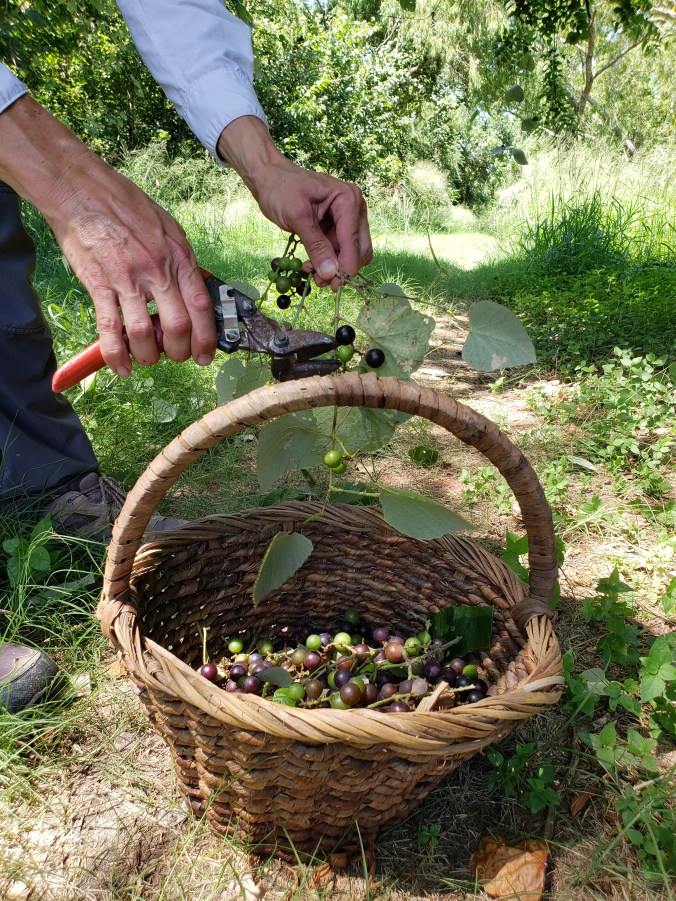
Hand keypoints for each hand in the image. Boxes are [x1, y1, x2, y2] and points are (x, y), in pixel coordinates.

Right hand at [0, 96, 216, 376]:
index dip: (206, 337)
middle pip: (178, 326)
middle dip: (180, 351)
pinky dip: (115, 355)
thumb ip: (181, 259)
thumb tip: (195, 285)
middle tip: (176, 357)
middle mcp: (157, 270)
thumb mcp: (167, 227)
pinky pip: (110, 329)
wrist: (80, 190)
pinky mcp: (99, 285)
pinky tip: (120, 367)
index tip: (205, 354)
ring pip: (144, 334)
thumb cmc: (123, 205)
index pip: (202, 306)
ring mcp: (127, 279)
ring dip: (148, 356)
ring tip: (147, 359)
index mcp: (178, 256)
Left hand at [218, 117, 371, 287]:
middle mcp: (354, 207)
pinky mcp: (339, 226)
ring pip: (350, 252)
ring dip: (334, 266)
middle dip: (342, 267)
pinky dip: (329, 260)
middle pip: (359, 248)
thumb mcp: (297, 218)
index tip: (335, 285)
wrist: (269, 178)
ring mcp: (348, 217)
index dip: (346, 265)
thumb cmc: (281, 190)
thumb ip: (316, 246)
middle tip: (320, 282)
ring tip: (312, 273)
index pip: (352, 239)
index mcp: (348, 199)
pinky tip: (312, 264)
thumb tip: (330, 273)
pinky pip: (340, 250)